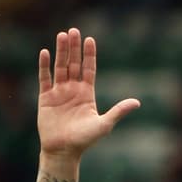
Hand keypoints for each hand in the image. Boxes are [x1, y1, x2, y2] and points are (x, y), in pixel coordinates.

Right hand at [38, 28, 139, 158]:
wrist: (64, 150)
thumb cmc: (85, 140)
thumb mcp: (104, 124)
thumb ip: (119, 111)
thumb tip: (137, 102)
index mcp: (87, 94)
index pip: (88, 69)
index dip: (89, 55)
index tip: (90, 39)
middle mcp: (73, 90)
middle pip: (74, 64)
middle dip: (74, 48)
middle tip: (74, 30)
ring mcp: (59, 92)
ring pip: (60, 67)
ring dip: (61, 52)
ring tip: (62, 35)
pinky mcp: (45, 97)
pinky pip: (44, 78)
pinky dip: (45, 66)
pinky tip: (46, 53)